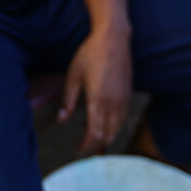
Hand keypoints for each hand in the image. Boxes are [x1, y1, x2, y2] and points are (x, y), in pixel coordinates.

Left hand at [58, 28, 132, 155]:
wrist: (114, 38)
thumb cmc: (90, 54)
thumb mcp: (73, 75)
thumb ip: (68, 100)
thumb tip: (61, 119)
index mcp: (99, 100)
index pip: (95, 133)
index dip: (87, 146)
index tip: (78, 151)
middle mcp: (114, 103)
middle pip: (108, 135)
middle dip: (97, 146)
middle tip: (86, 151)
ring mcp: (124, 99)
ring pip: (117, 128)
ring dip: (107, 138)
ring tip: (95, 143)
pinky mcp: (129, 94)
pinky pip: (123, 118)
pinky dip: (114, 127)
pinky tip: (105, 125)